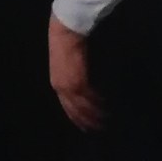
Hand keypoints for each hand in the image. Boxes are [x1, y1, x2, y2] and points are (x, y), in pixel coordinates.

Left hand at [49, 16, 102, 131]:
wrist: (64, 34)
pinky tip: (105, 104)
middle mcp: (61, 88)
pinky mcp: (80, 82)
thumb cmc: (62, 46)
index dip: (76, 117)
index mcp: (56, 84)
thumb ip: (69, 78)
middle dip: (87, 120)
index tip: (84, 126)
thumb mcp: (62, 67)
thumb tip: (78, 88)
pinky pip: (91, 97)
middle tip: (98, 127)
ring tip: (105, 119)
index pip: (66, 107)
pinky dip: (99, 102)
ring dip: (95, 114)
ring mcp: (70, 86)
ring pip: (84, 106)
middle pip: (75, 110)